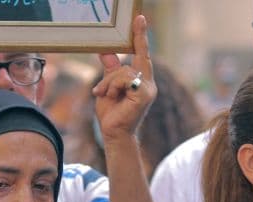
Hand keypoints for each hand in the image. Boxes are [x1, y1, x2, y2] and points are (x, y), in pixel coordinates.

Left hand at [92, 15, 155, 140]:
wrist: (113, 133)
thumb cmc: (112, 114)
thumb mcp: (107, 87)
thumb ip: (110, 70)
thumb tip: (105, 51)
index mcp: (142, 80)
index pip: (142, 53)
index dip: (141, 36)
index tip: (139, 18)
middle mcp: (149, 82)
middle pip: (130, 62)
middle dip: (114, 72)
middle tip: (105, 80)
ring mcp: (149, 88)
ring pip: (124, 71)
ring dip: (109, 83)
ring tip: (103, 95)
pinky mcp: (145, 94)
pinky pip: (126, 79)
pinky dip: (113, 87)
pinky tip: (110, 97)